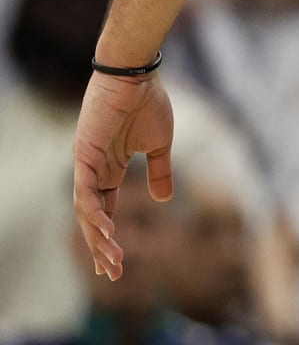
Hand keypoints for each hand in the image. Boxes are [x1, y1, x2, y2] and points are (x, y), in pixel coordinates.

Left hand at [72, 71, 174, 279]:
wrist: (137, 76)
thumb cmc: (148, 103)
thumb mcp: (159, 145)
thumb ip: (159, 172)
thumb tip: (165, 200)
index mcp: (109, 169)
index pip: (105, 211)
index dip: (109, 238)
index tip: (117, 264)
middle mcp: (93, 171)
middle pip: (93, 218)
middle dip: (101, 247)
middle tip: (111, 273)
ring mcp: (85, 164)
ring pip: (86, 210)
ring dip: (98, 236)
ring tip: (112, 258)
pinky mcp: (84, 154)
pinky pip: (84, 191)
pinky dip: (93, 212)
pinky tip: (105, 229)